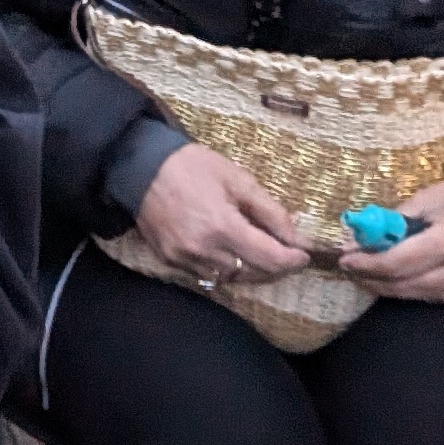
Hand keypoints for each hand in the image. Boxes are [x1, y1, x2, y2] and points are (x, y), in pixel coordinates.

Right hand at [131, 141, 306, 287]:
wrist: (139, 166)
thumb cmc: (191, 166)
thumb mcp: (237, 179)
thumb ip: (270, 211)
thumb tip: (296, 237)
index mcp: (223, 227)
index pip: (270, 258)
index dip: (293, 260)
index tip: (303, 254)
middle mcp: (203, 250)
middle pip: (253, 274)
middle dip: (275, 266)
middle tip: (285, 252)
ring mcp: (184, 259)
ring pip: (230, 278)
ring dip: (250, 269)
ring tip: (258, 251)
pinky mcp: (169, 261)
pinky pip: (207, 274)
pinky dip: (223, 267)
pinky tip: (228, 251)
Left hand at [351, 164, 443, 308]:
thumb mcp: (434, 195)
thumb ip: (399, 220)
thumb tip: (362, 236)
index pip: (398, 263)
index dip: (367, 265)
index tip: (345, 260)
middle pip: (409, 287)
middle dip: (376, 280)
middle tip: (356, 271)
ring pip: (428, 298)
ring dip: (400, 288)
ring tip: (380, 276)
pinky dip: (430, 291)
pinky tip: (418, 279)